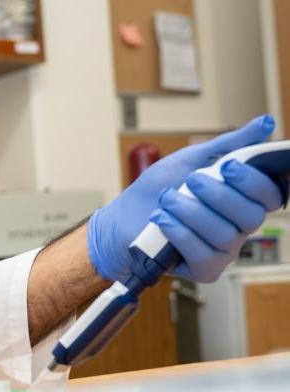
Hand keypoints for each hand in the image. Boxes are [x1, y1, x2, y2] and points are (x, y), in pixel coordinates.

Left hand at [89, 115, 285, 282]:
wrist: (121, 219)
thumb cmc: (157, 190)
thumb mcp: (191, 160)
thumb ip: (229, 145)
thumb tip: (265, 123)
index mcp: (241, 199)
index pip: (270, 194)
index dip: (255, 181)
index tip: (228, 166)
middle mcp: (238, 226)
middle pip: (251, 215)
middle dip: (218, 195)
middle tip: (191, 181)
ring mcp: (224, 250)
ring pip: (224, 234)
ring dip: (190, 212)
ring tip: (166, 200)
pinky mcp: (205, 269)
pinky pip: (205, 255)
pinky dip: (181, 233)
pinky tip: (163, 221)